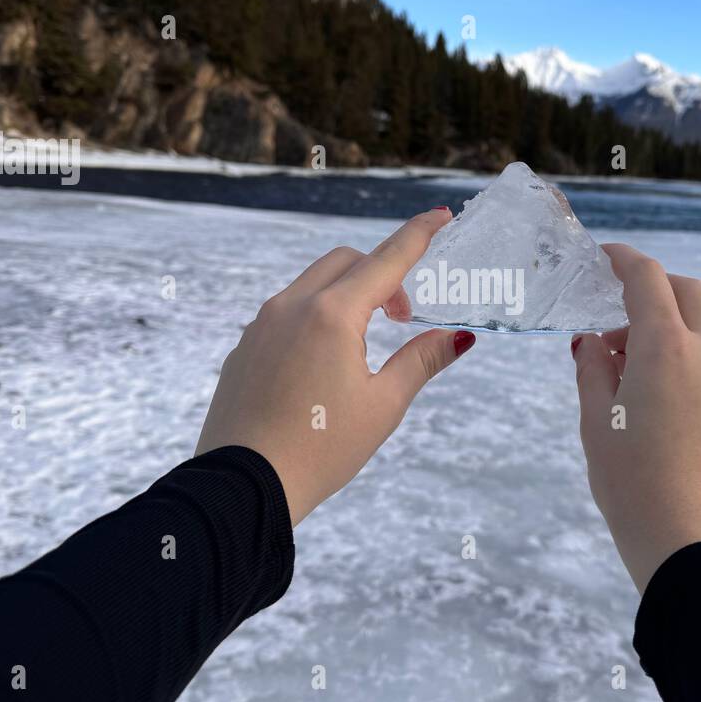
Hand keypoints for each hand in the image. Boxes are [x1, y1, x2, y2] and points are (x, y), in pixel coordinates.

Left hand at [196, 208, 473, 524]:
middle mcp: (292, 307)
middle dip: (380, 276)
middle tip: (401, 319)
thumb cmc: (320, 449)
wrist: (242, 486)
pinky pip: (285, 313)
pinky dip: (314, 318)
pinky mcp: (243, 348)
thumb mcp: (383, 406)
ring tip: (361, 348)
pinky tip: (321, 368)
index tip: (440, 215)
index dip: (418, 235)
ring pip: (312, 285)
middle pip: (345, 262)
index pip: (386, 260)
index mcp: (333, 315)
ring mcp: (261, 325)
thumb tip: (458, 336)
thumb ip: (421, 361)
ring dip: (346, 296)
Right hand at [572, 245, 700, 592]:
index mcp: (667, 346)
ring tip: (623, 369)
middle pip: (688, 292)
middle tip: (614, 316)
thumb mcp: (596, 426)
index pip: (648, 279)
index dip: (623, 260)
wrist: (700, 551)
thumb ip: (593, 372)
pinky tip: (652, 396)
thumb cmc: (635, 488)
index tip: (603, 258)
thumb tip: (594, 344)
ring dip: (668, 327)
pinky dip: (683, 356)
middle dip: (653, 289)